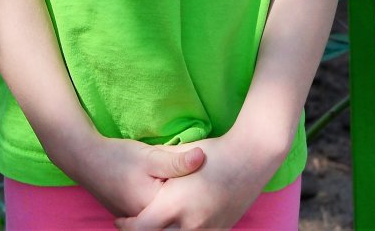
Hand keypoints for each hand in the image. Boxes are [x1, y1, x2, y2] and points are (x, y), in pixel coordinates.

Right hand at [59, 133, 206, 218]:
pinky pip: (152, 222)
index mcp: (155, 209)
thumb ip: (177, 160)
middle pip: (175, 223)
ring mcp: (135, 219)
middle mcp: (146, 220)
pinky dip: (165, 216)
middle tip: (211, 204)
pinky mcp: (129, 214)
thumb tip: (203, 156)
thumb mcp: (150, 155)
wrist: (84, 158)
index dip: (205, 204)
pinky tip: (176, 204)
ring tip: (198, 202)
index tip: (220, 192)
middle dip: (192, 216)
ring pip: (164, 225)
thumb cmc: (117, 156)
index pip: (186, 213)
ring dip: (179, 217)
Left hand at [116, 131, 278, 230]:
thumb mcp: (178, 156)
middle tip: (140, 223)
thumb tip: (137, 175)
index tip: (121, 221)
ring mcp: (208, 230)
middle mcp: (190, 223)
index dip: (127, 227)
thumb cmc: (214, 152)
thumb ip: (158, 170)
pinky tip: (181, 222)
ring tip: (160, 221)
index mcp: (175, 205)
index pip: (140, 229)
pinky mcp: (221, 230)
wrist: (253, 157)